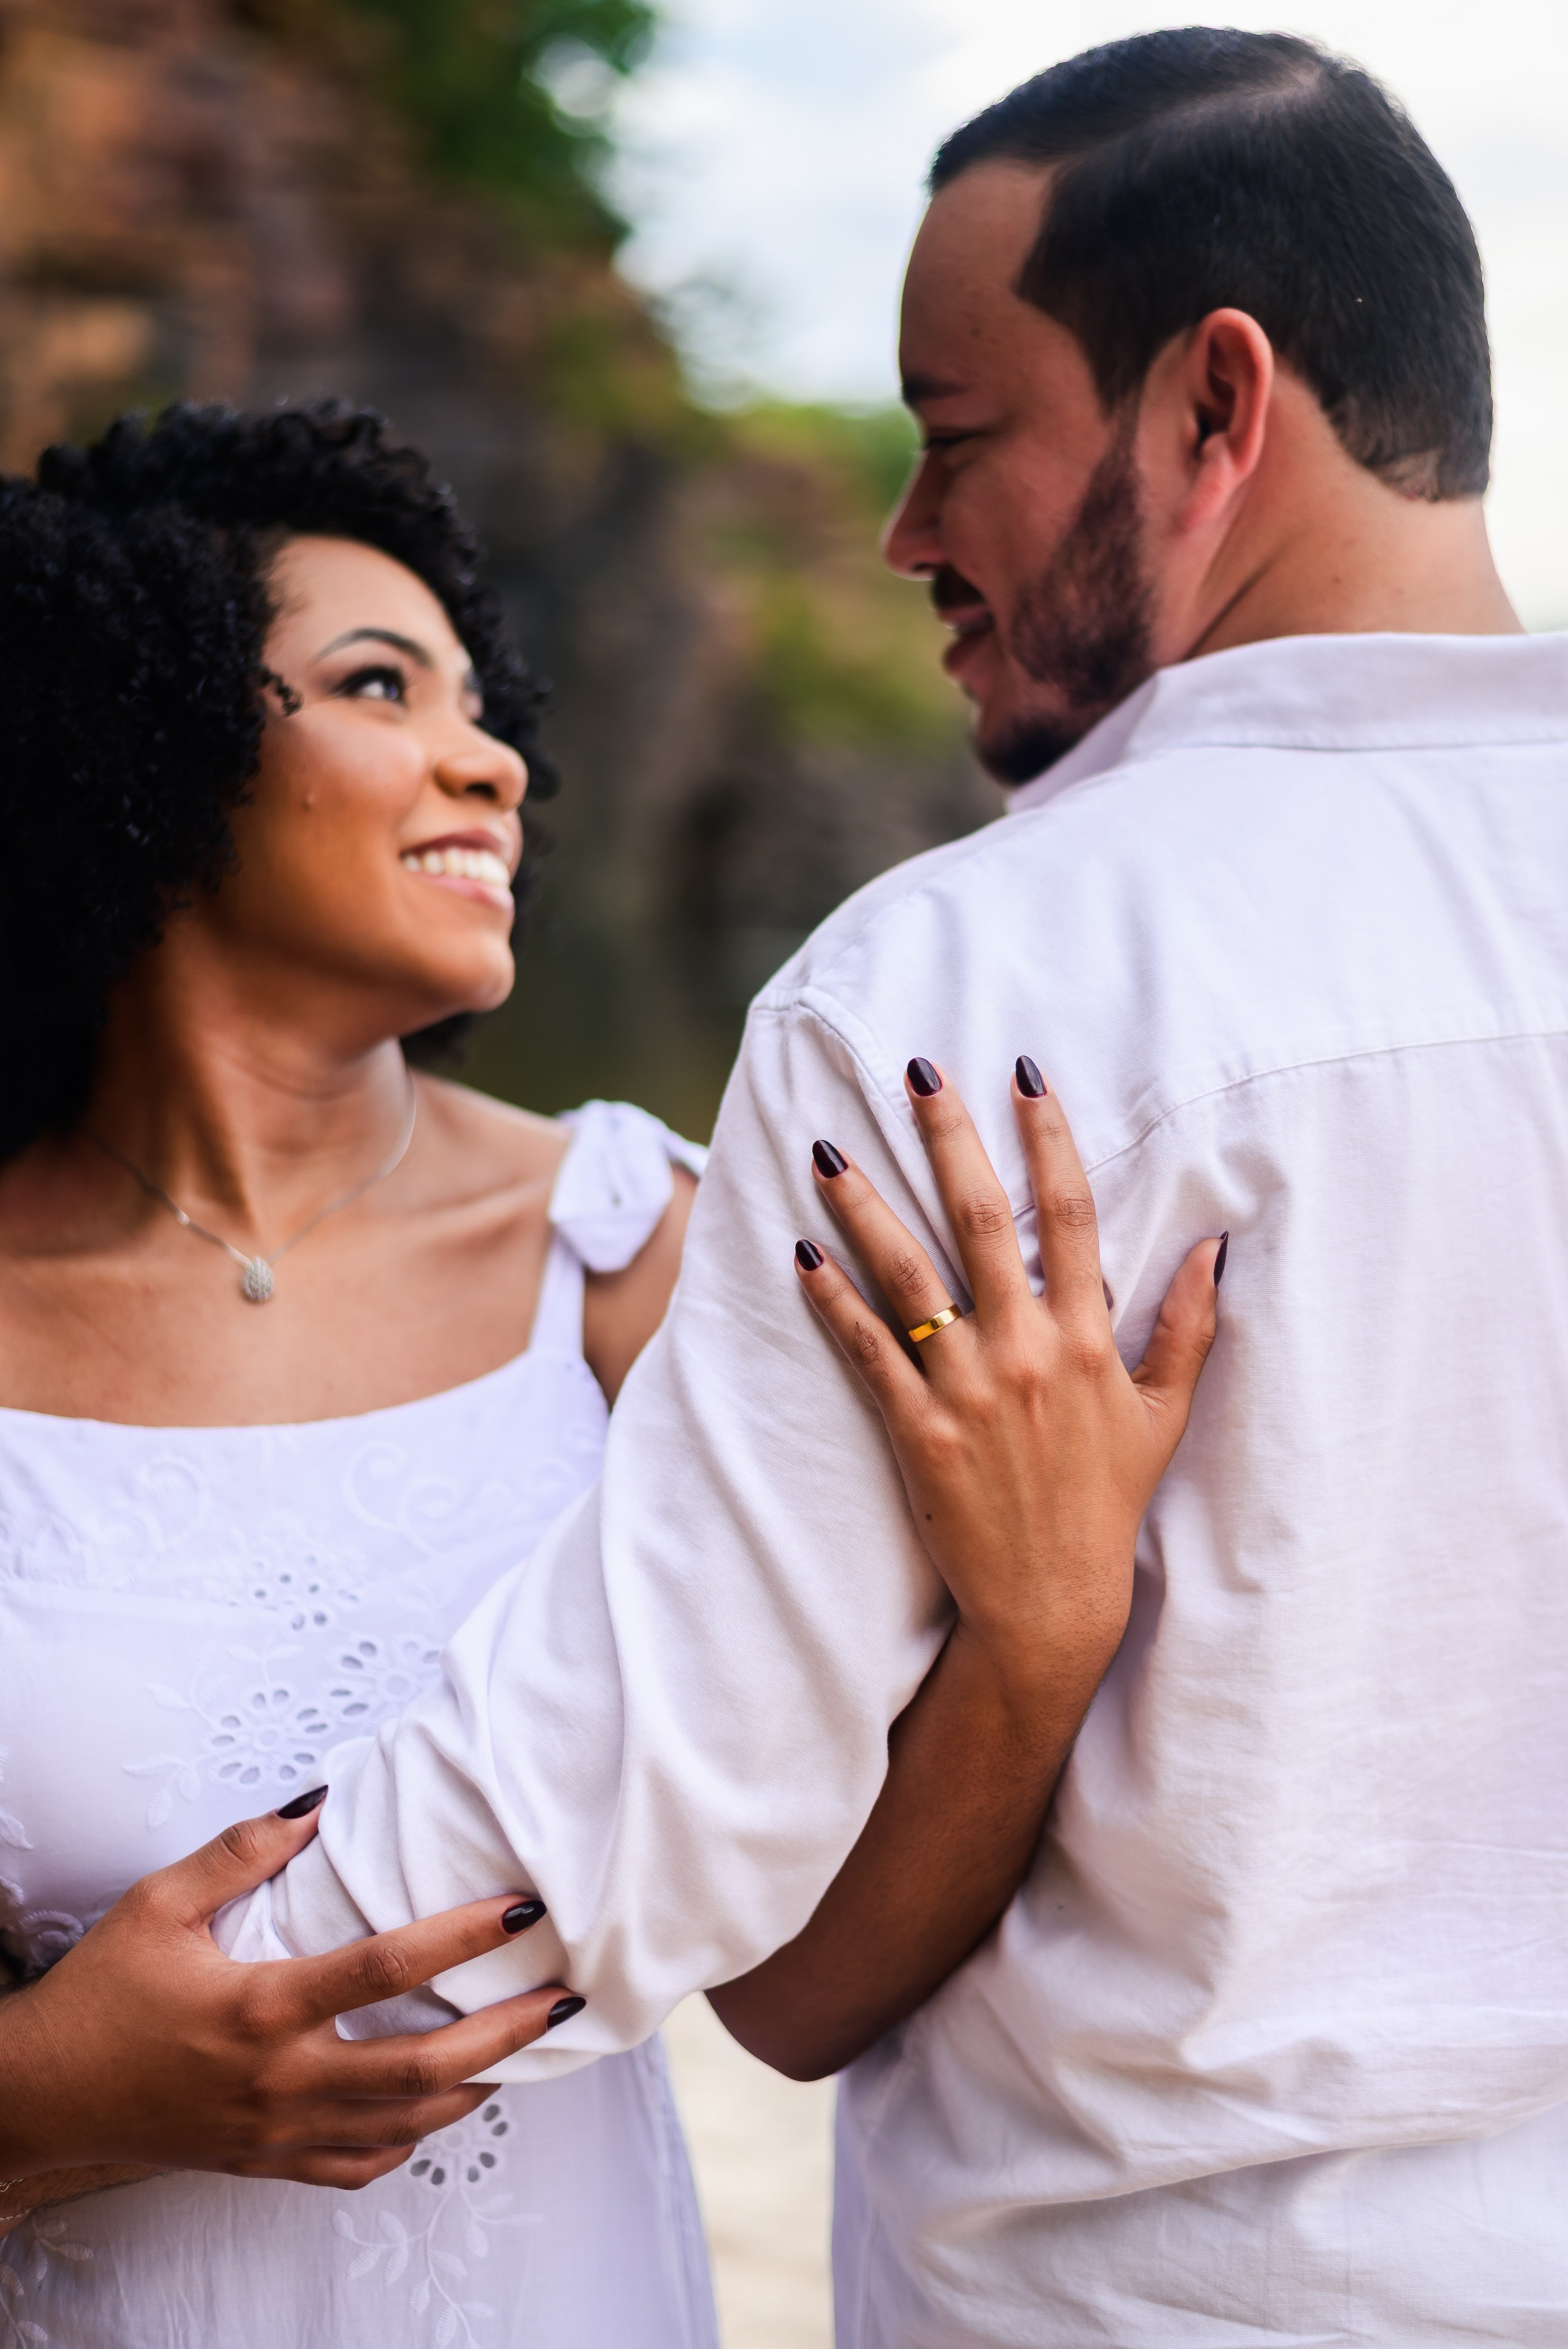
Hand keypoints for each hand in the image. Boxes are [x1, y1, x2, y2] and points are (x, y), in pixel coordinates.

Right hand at [0, 1798, 570, 2193]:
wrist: (44, 2097)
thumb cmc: (101, 1992)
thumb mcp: (158, 1903)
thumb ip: (240, 1851)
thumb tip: (318, 1802)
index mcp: (261, 2005)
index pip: (384, 1967)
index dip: (462, 1936)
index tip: (522, 1908)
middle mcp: (281, 2078)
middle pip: (420, 2065)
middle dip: (505, 2033)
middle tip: (564, 1999)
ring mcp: (277, 2130)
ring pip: (404, 2122)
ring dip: (475, 2087)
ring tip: (526, 2048)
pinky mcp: (265, 2162)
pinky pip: (357, 2165)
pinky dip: (409, 2140)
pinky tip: (439, 2109)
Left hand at [796, 1057, 1221, 1689]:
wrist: (1052, 1605)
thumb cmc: (1106, 1506)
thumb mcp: (1162, 1416)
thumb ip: (1188, 1328)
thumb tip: (1215, 1247)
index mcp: (1089, 1340)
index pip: (1075, 1216)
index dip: (1049, 1138)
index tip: (1025, 1073)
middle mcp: (1028, 1352)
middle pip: (983, 1221)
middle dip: (948, 1138)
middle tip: (915, 1071)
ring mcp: (969, 1390)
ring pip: (910, 1276)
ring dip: (865, 1206)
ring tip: (826, 1149)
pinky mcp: (917, 1430)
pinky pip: (868, 1349)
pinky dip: (832, 1299)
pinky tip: (801, 1252)